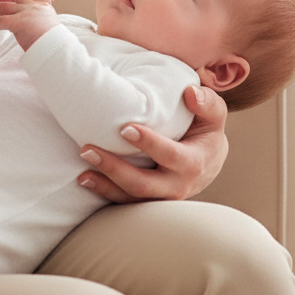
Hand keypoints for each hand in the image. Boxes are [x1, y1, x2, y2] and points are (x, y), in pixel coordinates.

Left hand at [0, 0, 59, 49]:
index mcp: (43, 7)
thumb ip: (43, 21)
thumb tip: (44, 21)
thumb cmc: (53, 44)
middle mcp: (36, 6)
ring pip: (5, 6)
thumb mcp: (50, 28)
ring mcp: (28, 12)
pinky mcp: (21, 21)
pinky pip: (1, 21)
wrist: (56, 51)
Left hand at [77, 85, 228, 201]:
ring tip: (81, 172)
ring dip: (104, 185)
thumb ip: (207, 102)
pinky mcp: (147, 201)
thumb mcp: (214, 115)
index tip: (124, 128)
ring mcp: (161, 197)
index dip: (148, 143)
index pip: (169, 155)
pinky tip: (85, 180)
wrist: (208, 162)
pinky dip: (104, 192)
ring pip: (130, 198)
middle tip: (88, 150)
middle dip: (114, 168)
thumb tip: (190, 93)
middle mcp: (177, 186)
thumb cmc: (206, 131)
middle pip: (142, 184)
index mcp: (193, 163)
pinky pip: (124, 202)